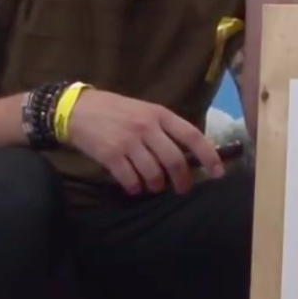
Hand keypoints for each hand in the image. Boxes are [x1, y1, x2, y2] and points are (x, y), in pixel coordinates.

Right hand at [64, 89, 224, 194]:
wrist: (78, 109)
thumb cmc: (116, 110)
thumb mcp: (145, 110)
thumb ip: (165, 128)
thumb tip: (189, 153)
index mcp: (160, 114)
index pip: (193, 136)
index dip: (209, 156)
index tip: (219, 172)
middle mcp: (147, 127)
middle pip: (175, 161)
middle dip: (183, 181)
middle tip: (182, 189)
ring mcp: (129, 141)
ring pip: (154, 174)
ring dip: (156, 185)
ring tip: (153, 185)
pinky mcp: (111, 155)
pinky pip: (131, 180)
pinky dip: (135, 187)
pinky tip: (134, 186)